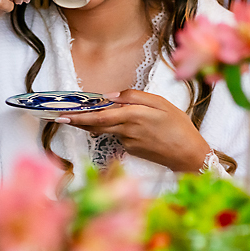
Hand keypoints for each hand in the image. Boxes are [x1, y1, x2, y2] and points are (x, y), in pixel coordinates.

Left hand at [56, 89, 212, 172]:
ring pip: (106, 130)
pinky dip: (116, 129)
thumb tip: (110, 97)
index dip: (79, 116)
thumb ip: (134, 96)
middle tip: (60, 116)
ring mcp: (128, 143)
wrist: (189, 154)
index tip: (63, 115)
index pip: (100, 116)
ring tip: (84, 116)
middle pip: (96, 126)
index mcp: (134, 115)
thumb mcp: (161, 102)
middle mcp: (127, 130)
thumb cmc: (178, 126)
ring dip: (94, 124)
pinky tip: (127, 126)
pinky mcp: (131, 150)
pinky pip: (118, 136)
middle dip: (77, 121)